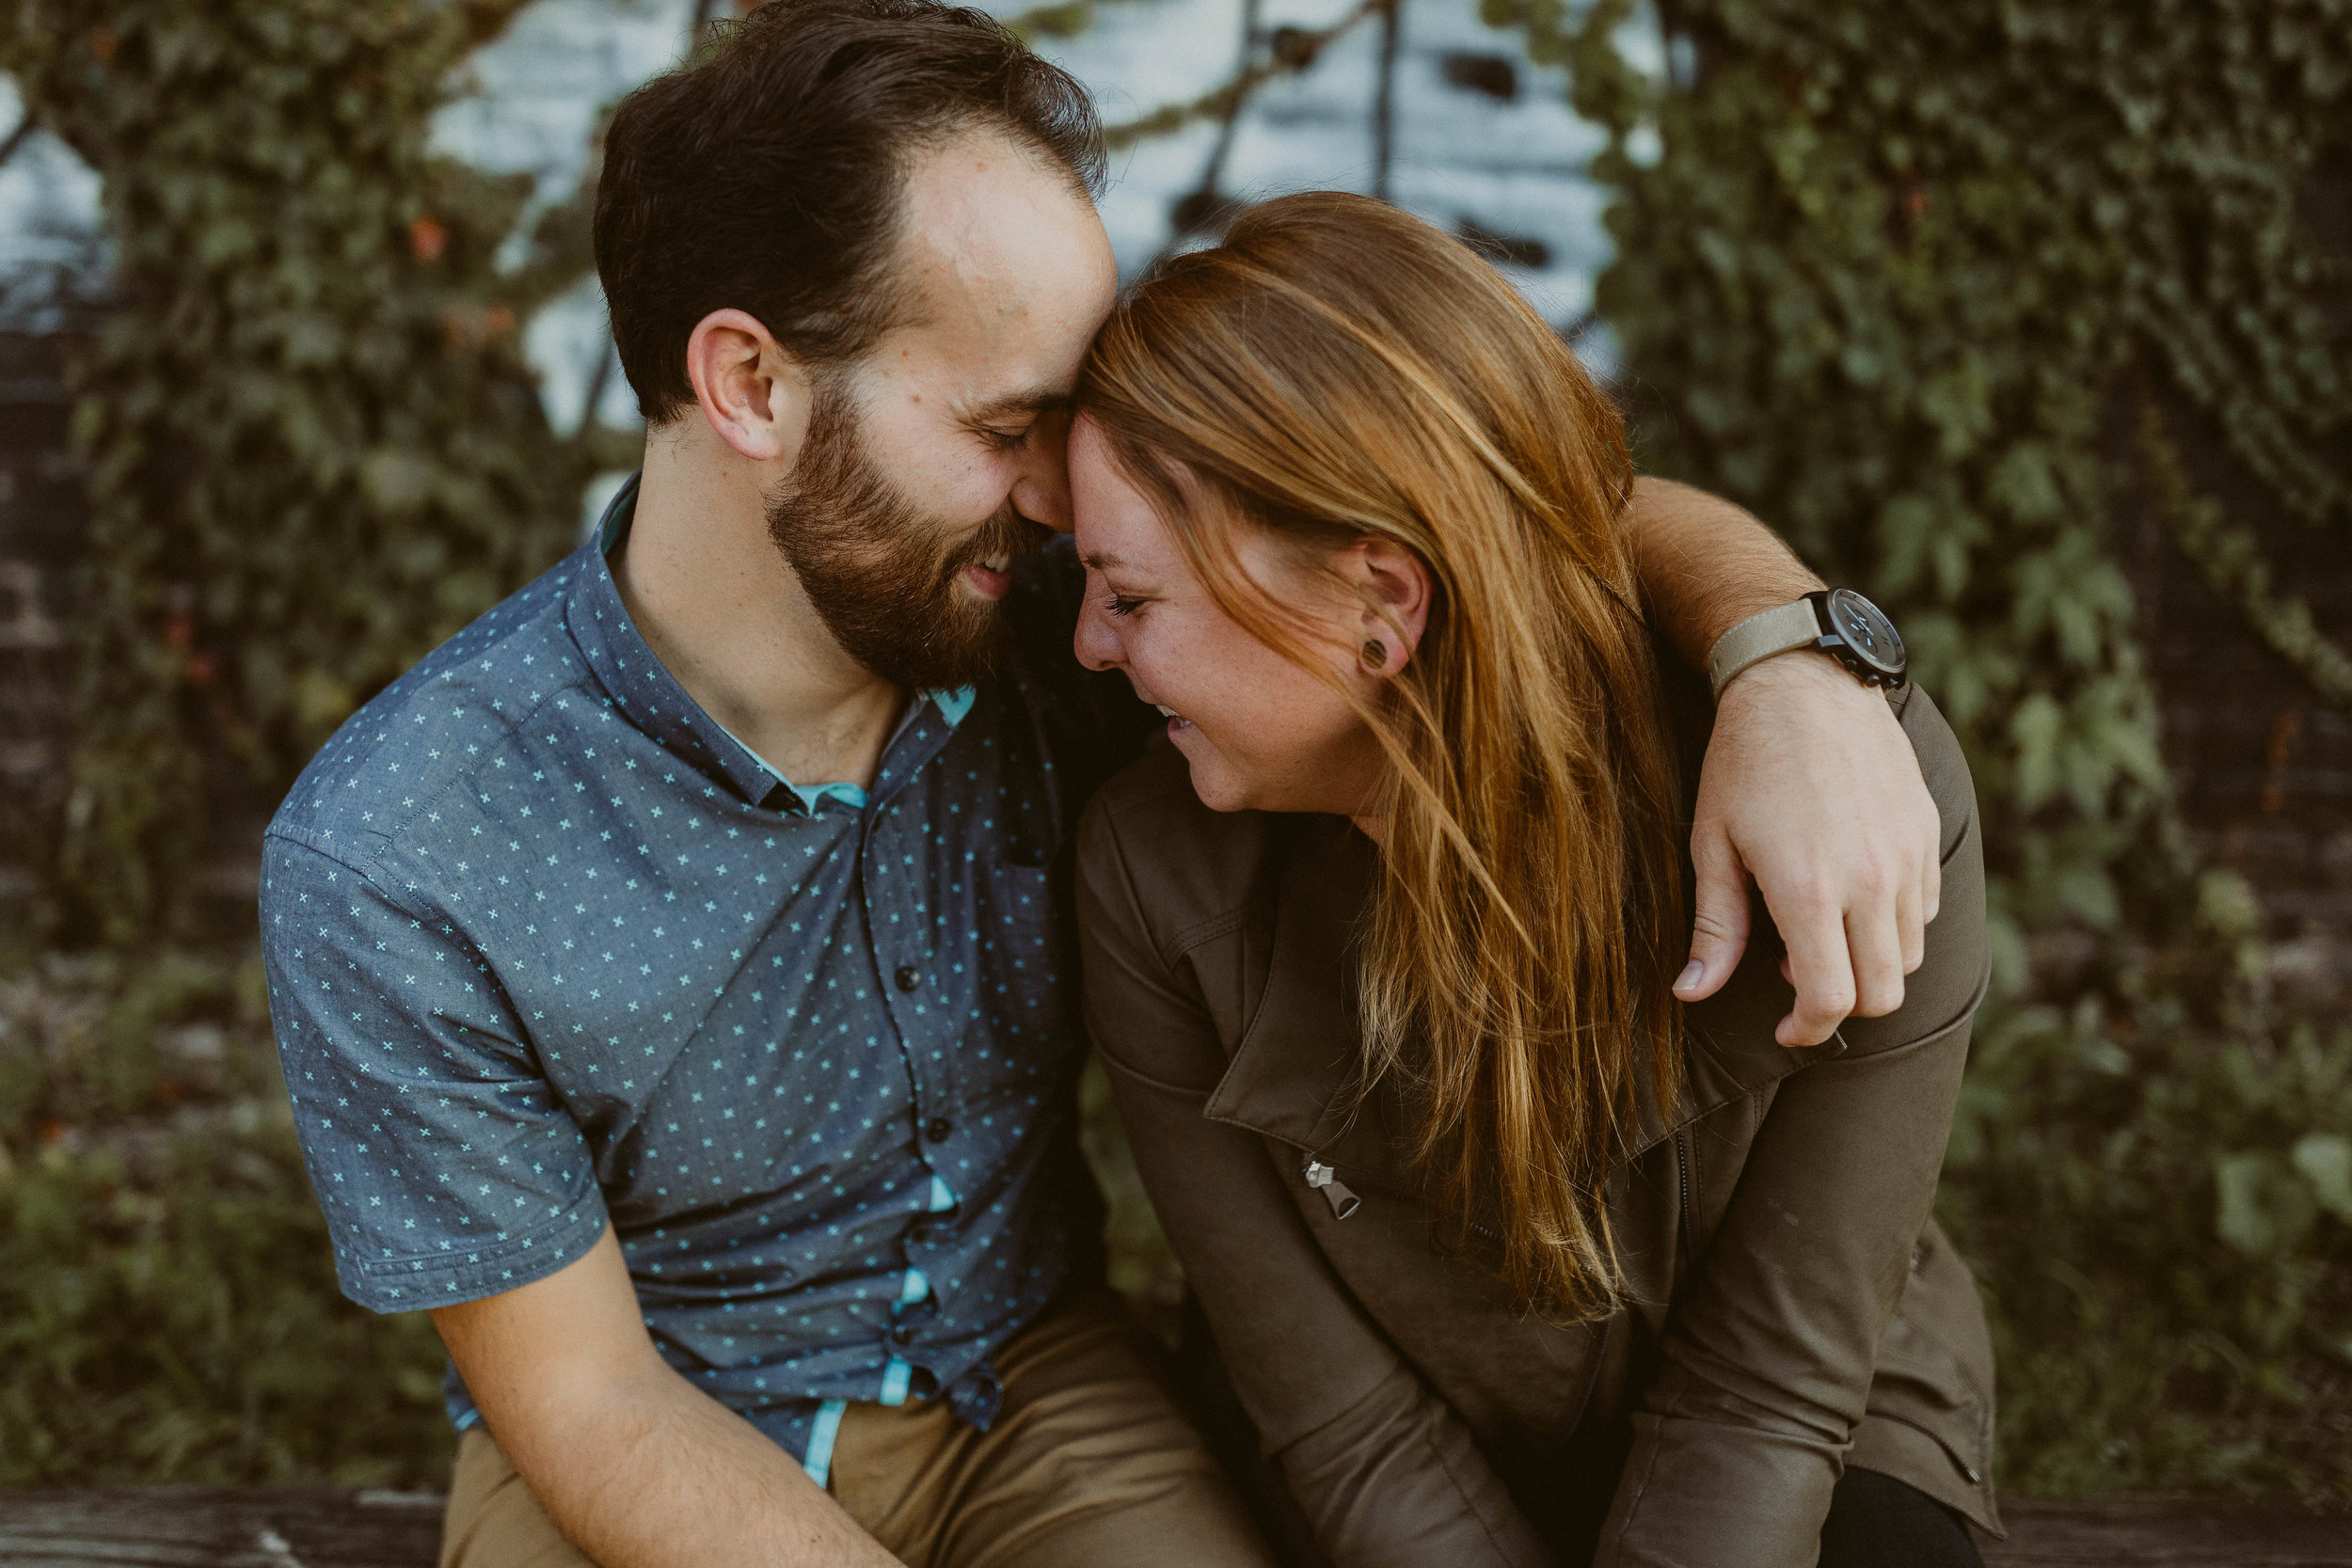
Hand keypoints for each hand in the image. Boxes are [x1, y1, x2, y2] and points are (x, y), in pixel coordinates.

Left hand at [1672, 654, 1940, 1045]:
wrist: (1802, 682)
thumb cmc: (1743, 763)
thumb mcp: (1712, 843)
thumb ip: (1714, 927)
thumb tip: (1692, 993)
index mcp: (1810, 890)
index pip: (1831, 1000)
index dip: (1808, 1030)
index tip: (1787, 1029)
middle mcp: (1871, 880)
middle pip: (1882, 993)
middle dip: (1842, 1006)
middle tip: (1798, 979)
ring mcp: (1907, 856)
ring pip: (1910, 957)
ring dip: (1869, 964)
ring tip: (1820, 931)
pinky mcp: (1927, 832)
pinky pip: (1926, 910)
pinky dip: (1894, 925)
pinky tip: (1853, 896)